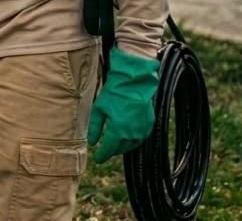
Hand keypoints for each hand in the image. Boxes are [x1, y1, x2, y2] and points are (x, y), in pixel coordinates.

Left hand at [88, 47, 160, 163]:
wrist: (134, 82)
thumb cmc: (114, 94)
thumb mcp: (99, 109)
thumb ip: (95, 128)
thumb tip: (92, 143)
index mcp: (118, 132)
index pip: (109, 150)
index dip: (102, 156)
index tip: (98, 160)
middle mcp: (131, 135)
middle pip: (120, 149)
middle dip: (112, 151)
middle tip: (105, 150)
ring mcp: (142, 131)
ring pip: (131, 145)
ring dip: (122, 146)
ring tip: (115, 143)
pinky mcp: (149, 126)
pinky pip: (139, 138)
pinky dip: (132, 139)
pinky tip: (127, 135)